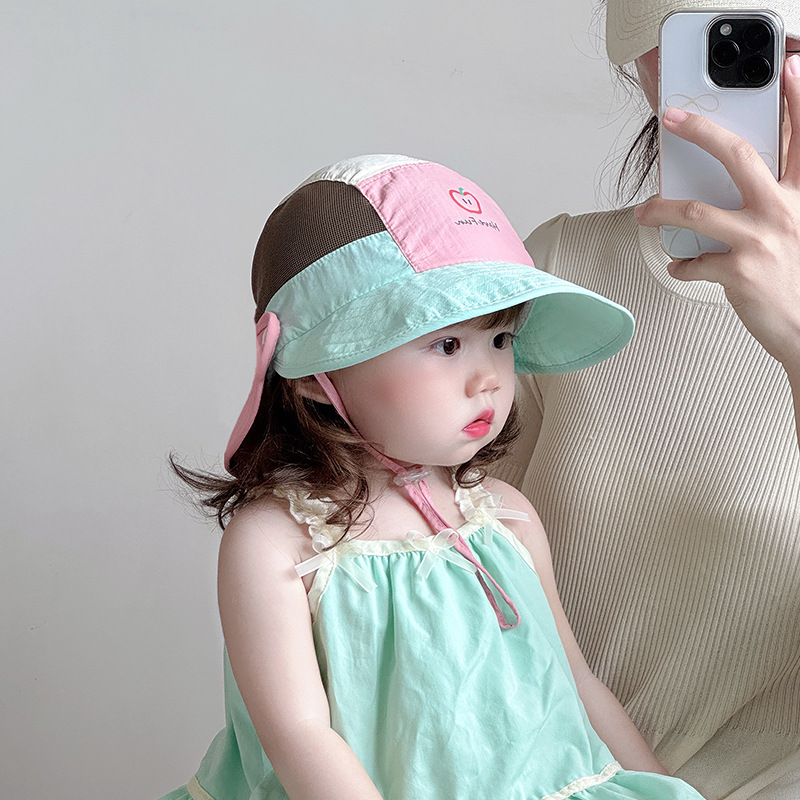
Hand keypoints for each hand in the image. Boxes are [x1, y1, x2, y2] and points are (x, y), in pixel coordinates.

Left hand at [635, 56, 799, 378]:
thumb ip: (778, 209)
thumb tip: (741, 198)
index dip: (799, 100)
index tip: (791, 69)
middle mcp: (785, 212)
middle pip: (739, 156)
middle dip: (702, 132)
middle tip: (673, 120)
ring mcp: (760, 240)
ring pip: (696, 210)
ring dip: (662, 209)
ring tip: (644, 212)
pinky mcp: (738, 272)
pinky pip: (695, 263)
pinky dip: (683, 265)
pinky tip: (680, 266)